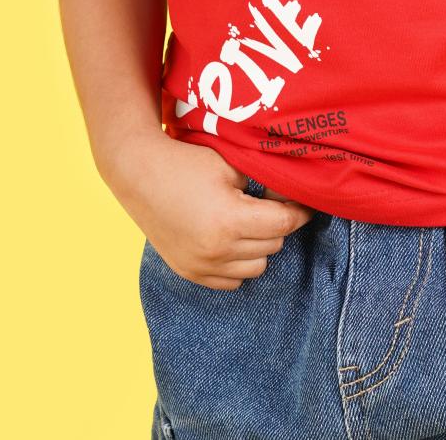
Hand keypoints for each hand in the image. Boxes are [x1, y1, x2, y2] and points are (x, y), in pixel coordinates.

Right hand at [109, 131, 316, 289]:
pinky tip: (232, 240)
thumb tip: (290, 196)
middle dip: (277, 225)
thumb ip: (264, 183)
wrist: (139, 174)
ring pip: (256, 267)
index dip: (300, 212)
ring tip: (249, 222)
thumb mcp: (230, 165)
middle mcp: (216, 250)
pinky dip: (238, 263)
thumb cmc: (187, 163)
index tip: (306, 204)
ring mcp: (201, 266)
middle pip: (273, 245)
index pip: (283, 224)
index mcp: (230, 220)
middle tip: (271, 205)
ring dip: (260, 246)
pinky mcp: (189, 273)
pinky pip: (232, 281)